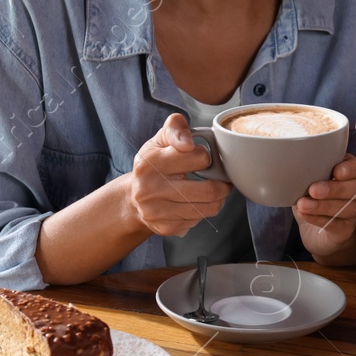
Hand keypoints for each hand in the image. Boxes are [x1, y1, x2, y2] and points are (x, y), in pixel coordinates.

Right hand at [124, 113, 232, 236]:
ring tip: (213, 190)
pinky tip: (195, 203)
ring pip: (209, 208)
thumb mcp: (160, 139)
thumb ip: (176, 128)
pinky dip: (203, 211)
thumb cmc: (152, 165)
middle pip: (209, 190)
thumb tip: (188, 142)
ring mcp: (157, 211)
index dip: (205, 156)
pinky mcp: (166, 227)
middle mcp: (150, 188)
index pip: (199, 158)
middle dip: (222, 183)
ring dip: (218, 199)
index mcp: (150, 162)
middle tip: (221, 179)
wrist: (134, 198)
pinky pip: (199, 220)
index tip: (202, 158)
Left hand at [294, 154, 355, 261]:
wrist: (314, 231)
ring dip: (323, 205)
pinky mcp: (346, 230)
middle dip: (334, 188)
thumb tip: (289, 165)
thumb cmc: (311, 199)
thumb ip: (306, 173)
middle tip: (313, 190)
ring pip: (348, 207)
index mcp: (348, 174)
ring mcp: (354, 212)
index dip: (349, 168)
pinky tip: (305, 215)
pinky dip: (318, 219)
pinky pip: (336, 224)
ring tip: (303, 204)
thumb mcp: (307, 182)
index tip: (336, 171)